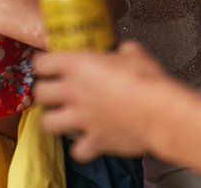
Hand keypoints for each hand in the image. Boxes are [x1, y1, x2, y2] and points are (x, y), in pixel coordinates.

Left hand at [34, 41, 200, 177]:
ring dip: (54, 121)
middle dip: (46, 92)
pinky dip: (81, 148)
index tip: (50, 67)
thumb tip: (125, 51)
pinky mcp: (94, 141)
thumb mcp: (134, 53)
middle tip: (56, 92)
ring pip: (47, 123)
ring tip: (63, 118)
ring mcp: (81, 118)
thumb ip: (122, 51)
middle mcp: (73, 91)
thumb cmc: (148, 80)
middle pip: (39, 93)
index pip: (41, 63)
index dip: (45, 64)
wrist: (161, 112)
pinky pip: (76, 151)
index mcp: (77, 65)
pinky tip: (87, 141)